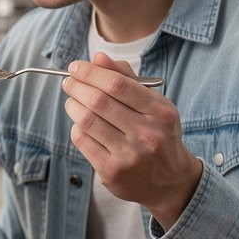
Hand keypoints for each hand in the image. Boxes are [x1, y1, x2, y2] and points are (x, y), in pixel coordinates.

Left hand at [63, 53, 201, 229]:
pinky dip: (76, 127)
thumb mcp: (154, 105)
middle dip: (76, 86)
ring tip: (72, 101)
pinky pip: (82, 141)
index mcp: (160, 112)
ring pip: (86, 120)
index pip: (117, 84)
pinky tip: (81, 124)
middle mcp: (147, 133)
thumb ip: (127, 80)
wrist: (170, 181)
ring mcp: (129, 154)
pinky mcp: (112, 171)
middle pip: (98, 101)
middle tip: (69, 82)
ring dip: (72, 106)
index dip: (90, 72)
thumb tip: (99, 57)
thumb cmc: (158, 134)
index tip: (75, 67)